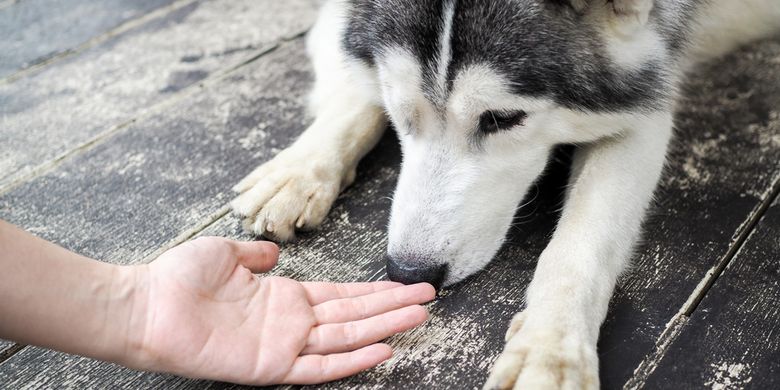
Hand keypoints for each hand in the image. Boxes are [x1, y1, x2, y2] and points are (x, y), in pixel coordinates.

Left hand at [125, 237, 434, 384]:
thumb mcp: (226, 252)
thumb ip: (256, 253)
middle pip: (353, 315)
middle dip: (391, 307)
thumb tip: (275, 251)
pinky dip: (350, 361)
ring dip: (382, 327)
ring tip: (417, 317)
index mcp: (284, 296)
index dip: (374, 292)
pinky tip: (380, 351)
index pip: (341, 296)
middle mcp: (291, 322)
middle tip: (427, 298)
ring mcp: (284, 345)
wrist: (147, 304)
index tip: (404, 285)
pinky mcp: (270, 366)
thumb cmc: (180, 278)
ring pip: (345, 337)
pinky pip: (318, 367)